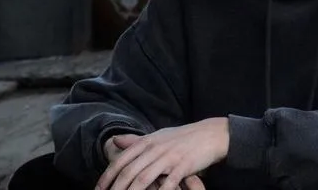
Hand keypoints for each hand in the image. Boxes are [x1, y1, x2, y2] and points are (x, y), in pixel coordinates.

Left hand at [95, 117, 228, 189]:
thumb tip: (116, 140)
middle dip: (116, 189)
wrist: (210, 134)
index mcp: (148, 141)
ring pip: (144, 178)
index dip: (107, 176)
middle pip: (130, 172)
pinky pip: (167, 183)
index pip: (122, 160)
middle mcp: (156, 148)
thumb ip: (136, 141)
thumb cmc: (182, 137)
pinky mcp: (183, 166)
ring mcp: (169, 157)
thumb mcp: (158, 136)